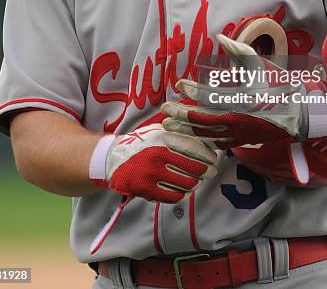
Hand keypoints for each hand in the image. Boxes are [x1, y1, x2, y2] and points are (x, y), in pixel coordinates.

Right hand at [89, 123, 217, 202]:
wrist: (112, 158)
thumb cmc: (141, 143)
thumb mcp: (158, 131)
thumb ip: (178, 134)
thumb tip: (205, 140)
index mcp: (163, 138)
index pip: (195, 148)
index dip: (209, 156)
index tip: (214, 159)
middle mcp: (158, 154)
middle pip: (195, 168)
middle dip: (207, 172)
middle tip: (210, 172)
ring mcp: (152, 173)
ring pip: (187, 184)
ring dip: (196, 184)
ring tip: (197, 181)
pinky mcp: (146, 189)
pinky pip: (173, 196)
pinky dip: (183, 194)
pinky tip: (184, 190)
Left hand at [161, 34, 326, 146]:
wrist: (302, 113)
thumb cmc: (280, 86)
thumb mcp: (261, 66)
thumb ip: (239, 51)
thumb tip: (221, 37)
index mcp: (243, 100)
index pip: (210, 97)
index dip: (192, 89)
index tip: (180, 83)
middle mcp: (239, 119)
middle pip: (202, 120)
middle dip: (181, 114)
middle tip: (165, 109)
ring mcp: (241, 133)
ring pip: (206, 135)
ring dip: (185, 129)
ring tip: (168, 124)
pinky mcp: (243, 141)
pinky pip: (216, 143)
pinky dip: (201, 139)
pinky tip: (189, 134)